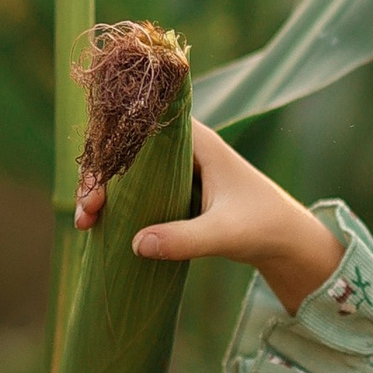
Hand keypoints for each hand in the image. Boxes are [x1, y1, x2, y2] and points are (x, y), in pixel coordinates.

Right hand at [75, 118, 341, 309]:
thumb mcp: (224, 233)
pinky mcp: (175, 190)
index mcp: (197, 141)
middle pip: (126, 149)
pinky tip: (97, 225)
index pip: (141, 128)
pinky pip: (136, 189)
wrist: (287, 241)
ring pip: (127, 170)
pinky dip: (115, 203)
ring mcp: (177, 169)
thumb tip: (136, 244)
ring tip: (85, 223)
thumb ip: (185, 239)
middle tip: (86, 213)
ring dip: (103, 191)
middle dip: (99, 176)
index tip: (97, 186)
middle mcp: (183, 148)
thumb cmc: (263, 226)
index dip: (112, 151)